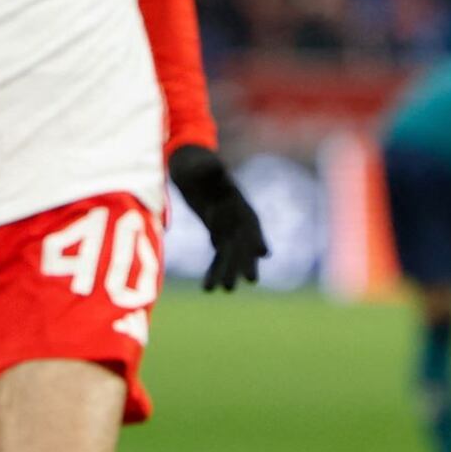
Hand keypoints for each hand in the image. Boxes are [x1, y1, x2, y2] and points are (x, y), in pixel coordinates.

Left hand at [169, 144, 266, 290]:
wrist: (187, 163)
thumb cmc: (193, 161)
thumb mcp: (198, 163)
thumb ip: (206, 167)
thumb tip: (212, 166)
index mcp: (235, 199)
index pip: (249, 220)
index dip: (256, 235)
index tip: (263, 253)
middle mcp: (235, 214)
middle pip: (243, 240)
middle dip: (247, 259)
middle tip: (251, 280)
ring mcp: (227, 224)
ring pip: (231, 251)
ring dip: (229, 270)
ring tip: (226, 290)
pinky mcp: (217, 231)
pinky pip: (218, 253)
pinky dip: (215, 269)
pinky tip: (209, 286)